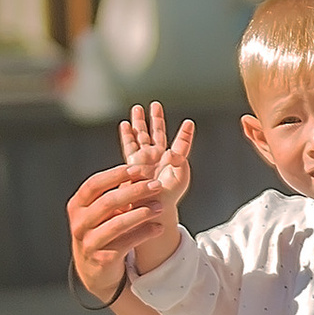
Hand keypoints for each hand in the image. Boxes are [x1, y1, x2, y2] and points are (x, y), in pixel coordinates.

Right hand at [67, 157, 171, 295]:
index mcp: (77, 205)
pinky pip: (127, 243)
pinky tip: (159, 228)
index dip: (117, 174)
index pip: (95, 184)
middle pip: (108, 202)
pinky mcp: (103, 259)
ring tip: (161, 207)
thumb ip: (113, 194)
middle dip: (135, 191)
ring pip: (118, 224)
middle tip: (157, 185)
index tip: (140, 169)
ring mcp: (89, 242)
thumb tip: (141, 169)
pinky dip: (145, 233)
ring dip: (142, 213)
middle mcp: (80, 223)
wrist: (94, 269)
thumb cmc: (101, 231)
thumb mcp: (99, 212)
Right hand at [121, 104, 195, 224]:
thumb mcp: (180, 178)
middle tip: (155, 104)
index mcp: (174, 160)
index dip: (185, 133)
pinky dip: (127, 135)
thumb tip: (170, 151)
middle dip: (156, 119)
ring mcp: (146, 159)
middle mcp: (159, 157)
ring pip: (142, 136)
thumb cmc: (169, 197)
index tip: (189, 123)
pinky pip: (129, 146)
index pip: (181, 143)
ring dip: (139, 122)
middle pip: (158, 133)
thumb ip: (180, 162)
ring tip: (137, 108)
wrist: (152, 209)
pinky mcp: (133, 163)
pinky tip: (124, 125)